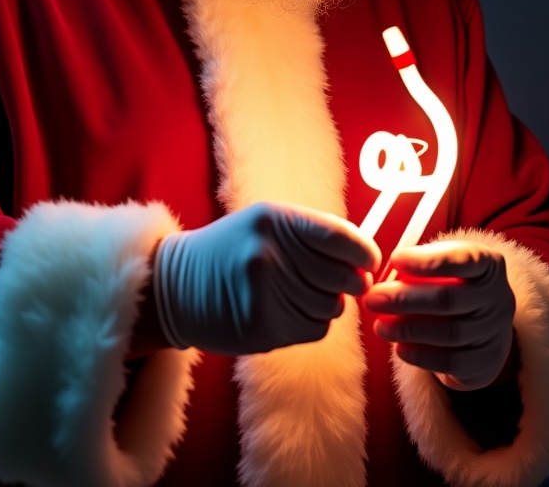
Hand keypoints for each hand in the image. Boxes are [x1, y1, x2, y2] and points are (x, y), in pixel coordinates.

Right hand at [153, 202, 380, 355]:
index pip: (340, 236)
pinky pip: (315, 329)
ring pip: (332, 306)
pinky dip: (311, 324)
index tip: (371, 261)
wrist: (177, 287)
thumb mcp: (264, 224)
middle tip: (340, 282)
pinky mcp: (261, 325)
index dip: (365, 252)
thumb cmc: (230, 251)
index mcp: (273, 218)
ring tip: (301, 295)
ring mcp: (264, 290)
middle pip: (342, 276)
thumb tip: (366, 258)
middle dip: (349, 282)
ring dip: (327, 304)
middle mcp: (269, 251)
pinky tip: (288, 312)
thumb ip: (312, 233)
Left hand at [363, 241, 515, 390]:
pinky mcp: (485, 365)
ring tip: (380, 326)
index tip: (395, 258)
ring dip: (408, 329)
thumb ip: (421, 264)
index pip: (464, 258)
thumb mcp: (444, 265)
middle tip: (373, 298)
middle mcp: (497, 298)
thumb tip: (388, 272)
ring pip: (449, 333)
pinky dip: (421, 355)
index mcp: (488, 265)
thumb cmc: (453, 287)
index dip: (429, 260)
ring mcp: (494, 333)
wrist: (483, 331)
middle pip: (449, 299)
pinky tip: (399, 348)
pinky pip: (451, 362)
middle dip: (405, 299)